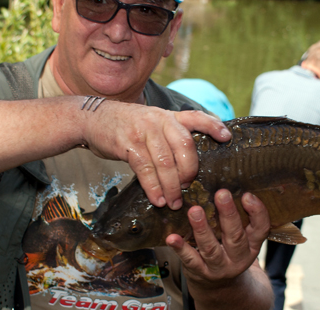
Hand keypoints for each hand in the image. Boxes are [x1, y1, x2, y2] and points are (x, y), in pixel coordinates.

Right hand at [81, 101, 229, 209]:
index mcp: (168, 116)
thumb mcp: (151, 121)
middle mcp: (159, 120)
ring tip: (173, 202)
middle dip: (189, 172)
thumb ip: (169, 135)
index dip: (213, 126)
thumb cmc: (125, 125)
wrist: (92, 118)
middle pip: (185, 147)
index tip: (226, 138)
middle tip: (188, 188)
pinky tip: (156, 199)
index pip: (196, 117)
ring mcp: (143, 131)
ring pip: (165, 162)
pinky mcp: (128, 144)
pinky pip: (145, 169)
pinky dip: (153, 187)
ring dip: (171, 186)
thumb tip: (187, 162)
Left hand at [165, 190, 269, 286]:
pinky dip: (181, 248)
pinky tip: (172, 238)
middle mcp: (238, 257)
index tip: (247, 195)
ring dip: (202, 229)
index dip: (257, 212)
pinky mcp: (200, 272)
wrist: (220, 288)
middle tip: (221, 194)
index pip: (261, 229)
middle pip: (235, 237)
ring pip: (211, 248)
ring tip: (195, 211)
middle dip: (228, 215)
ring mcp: (219, 267)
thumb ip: (238, 216)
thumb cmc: (228, 251)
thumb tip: (228, 182)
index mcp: (252, 245)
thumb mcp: (242, 237)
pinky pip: (190, 260)